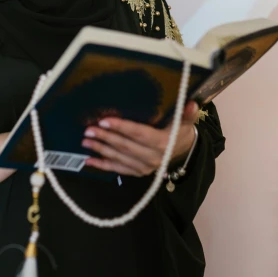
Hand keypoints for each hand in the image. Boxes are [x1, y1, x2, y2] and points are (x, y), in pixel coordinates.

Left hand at [81, 101, 198, 177]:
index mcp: (163, 143)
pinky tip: (88, 160)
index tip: (104, 120)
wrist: (182, 151)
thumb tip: (192, 103)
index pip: (139, 134)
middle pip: (125, 146)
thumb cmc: (179, 131)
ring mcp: (145, 168)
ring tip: (85, 141)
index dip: (121, 127)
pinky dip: (102, 165)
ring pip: (119, 158)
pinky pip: (118, 170)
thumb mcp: (184, 122)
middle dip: (105, 138)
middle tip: (88, 129)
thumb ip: (186, 113)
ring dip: (100, 150)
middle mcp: (153, 158)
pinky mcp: (138, 173)